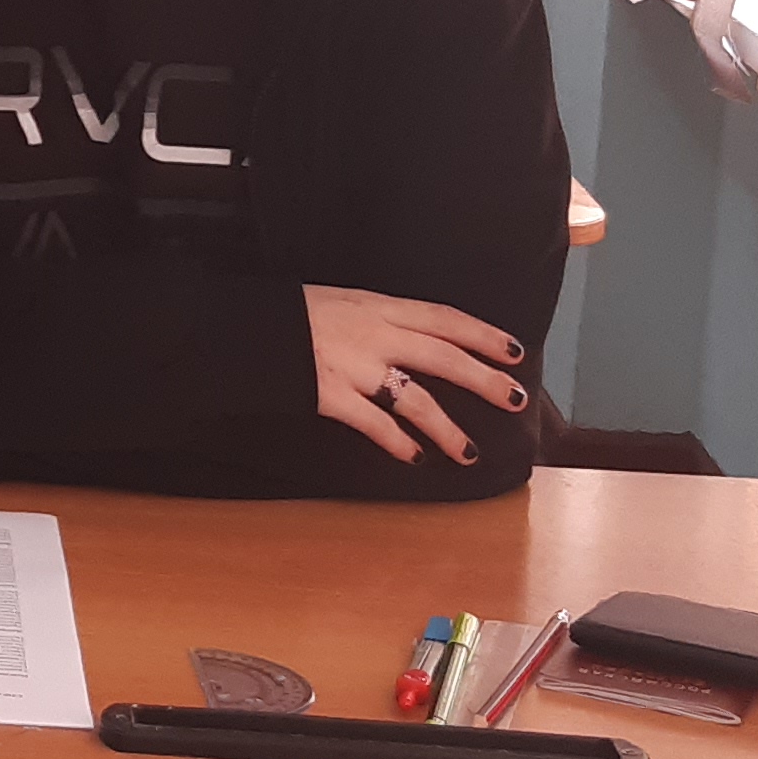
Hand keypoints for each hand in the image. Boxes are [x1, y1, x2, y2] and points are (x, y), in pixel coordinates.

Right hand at [302, 289, 526, 465]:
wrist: (242, 329)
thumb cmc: (288, 313)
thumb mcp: (340, 300)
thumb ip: (375, 318)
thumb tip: (407, 337)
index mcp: (378, 306)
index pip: (444, 318)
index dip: (482, 334)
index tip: (512, 350)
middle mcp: (375, 334)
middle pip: (444, 357)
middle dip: (484, 379)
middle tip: (516, 398)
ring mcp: (355, 367)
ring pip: (417, 400)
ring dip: (447, 428)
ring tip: (469, 453)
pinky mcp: (332, 395)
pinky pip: (375, 424)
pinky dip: (398, 443)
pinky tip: (414, 458)